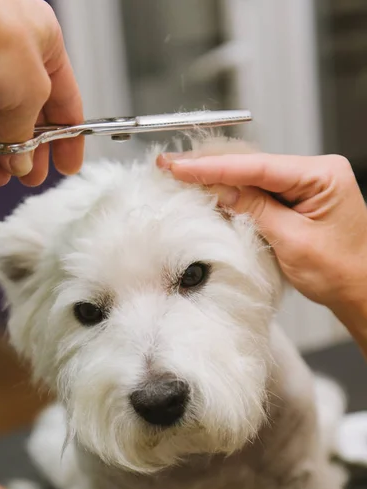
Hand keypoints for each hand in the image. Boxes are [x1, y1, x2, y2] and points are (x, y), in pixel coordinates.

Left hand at [0, 0, 83, 186]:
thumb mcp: (30, 96)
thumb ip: (27, 134)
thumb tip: (23, 160)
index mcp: (45, 42)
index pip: (66, 99)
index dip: (68, 137)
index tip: (66, 163)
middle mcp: (12, 47)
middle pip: (26, 110)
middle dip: (27, 149)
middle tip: (29, 175)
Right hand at [157, 152, 366, 317]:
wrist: (359, 291)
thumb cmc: (341, 271)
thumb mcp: (292, 241)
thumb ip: (255, 211)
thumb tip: (220, 190)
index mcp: (323, 175)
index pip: (258, 166)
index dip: (215, 167)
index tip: (182, 166)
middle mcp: (316, 172)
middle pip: (254, 164)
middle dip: (212, 167)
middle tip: (173, 165)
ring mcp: (307, 184)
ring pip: (254, 176)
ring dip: (220, 179)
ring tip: (183, 175)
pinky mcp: (298, 198)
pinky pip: (262, 190)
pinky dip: (235, 192)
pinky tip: (211, 190)